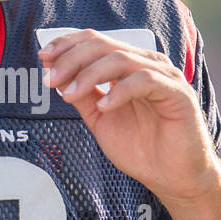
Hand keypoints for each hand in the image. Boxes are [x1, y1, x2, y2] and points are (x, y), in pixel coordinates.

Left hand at [38, 29, 217, 204]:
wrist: (172, 178)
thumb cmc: (141, 149)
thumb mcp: (100, 119)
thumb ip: (83, 96)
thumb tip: (56, 76)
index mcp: (129, 66)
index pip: (95, 41)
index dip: (67, 45)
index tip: (43, 58)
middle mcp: (146, 64)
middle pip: (104, 45)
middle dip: (71, 59)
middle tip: (51, 79)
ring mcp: (164, 76)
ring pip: (121, 58)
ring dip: (89, 74)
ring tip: (70, 94)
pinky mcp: (177, 93)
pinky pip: (145, 80)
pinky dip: (120, 90)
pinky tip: (104, 106)